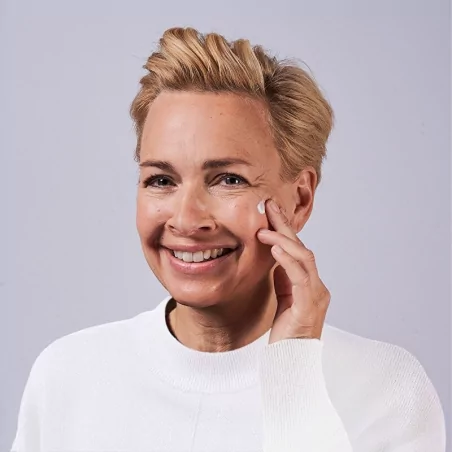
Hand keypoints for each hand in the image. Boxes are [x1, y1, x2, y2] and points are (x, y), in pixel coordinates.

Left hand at [257, 199, 329, 343]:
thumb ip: (283, 279)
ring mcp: (315, 296)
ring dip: (284, 241)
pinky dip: (288, 260)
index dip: (284, 230)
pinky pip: (300, 277)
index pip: (298, 250)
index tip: (271, 212)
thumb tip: (275, 257)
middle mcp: (317, 287)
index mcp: (310, 284)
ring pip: (305, 259)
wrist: (290, 364)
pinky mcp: (308, 306)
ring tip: (264, 229)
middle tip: (270, 206)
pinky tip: (275, 249)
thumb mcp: (282, 299)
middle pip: (302, 248)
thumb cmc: (285, 335)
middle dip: (285, 226)